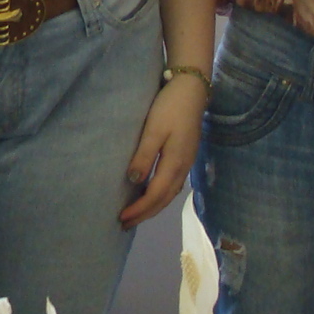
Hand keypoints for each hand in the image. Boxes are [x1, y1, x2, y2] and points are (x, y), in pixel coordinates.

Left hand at [119, 74, 206, 228]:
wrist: (192, 90)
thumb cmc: (170, 107)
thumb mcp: (153, 130)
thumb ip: (144, 156)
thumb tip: (133, 181)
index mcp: (174, 164)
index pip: (155, 195)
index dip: (139, 209)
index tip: (121, 217)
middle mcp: (183, 168)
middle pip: (164, 199)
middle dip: (145, 214)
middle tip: (126, 224)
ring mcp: (187, 162)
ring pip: (170, 194)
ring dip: (154, 207)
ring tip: (138, 214)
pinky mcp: (186, 156)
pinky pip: (173, 185)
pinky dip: (161, 195)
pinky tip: (153, 193)